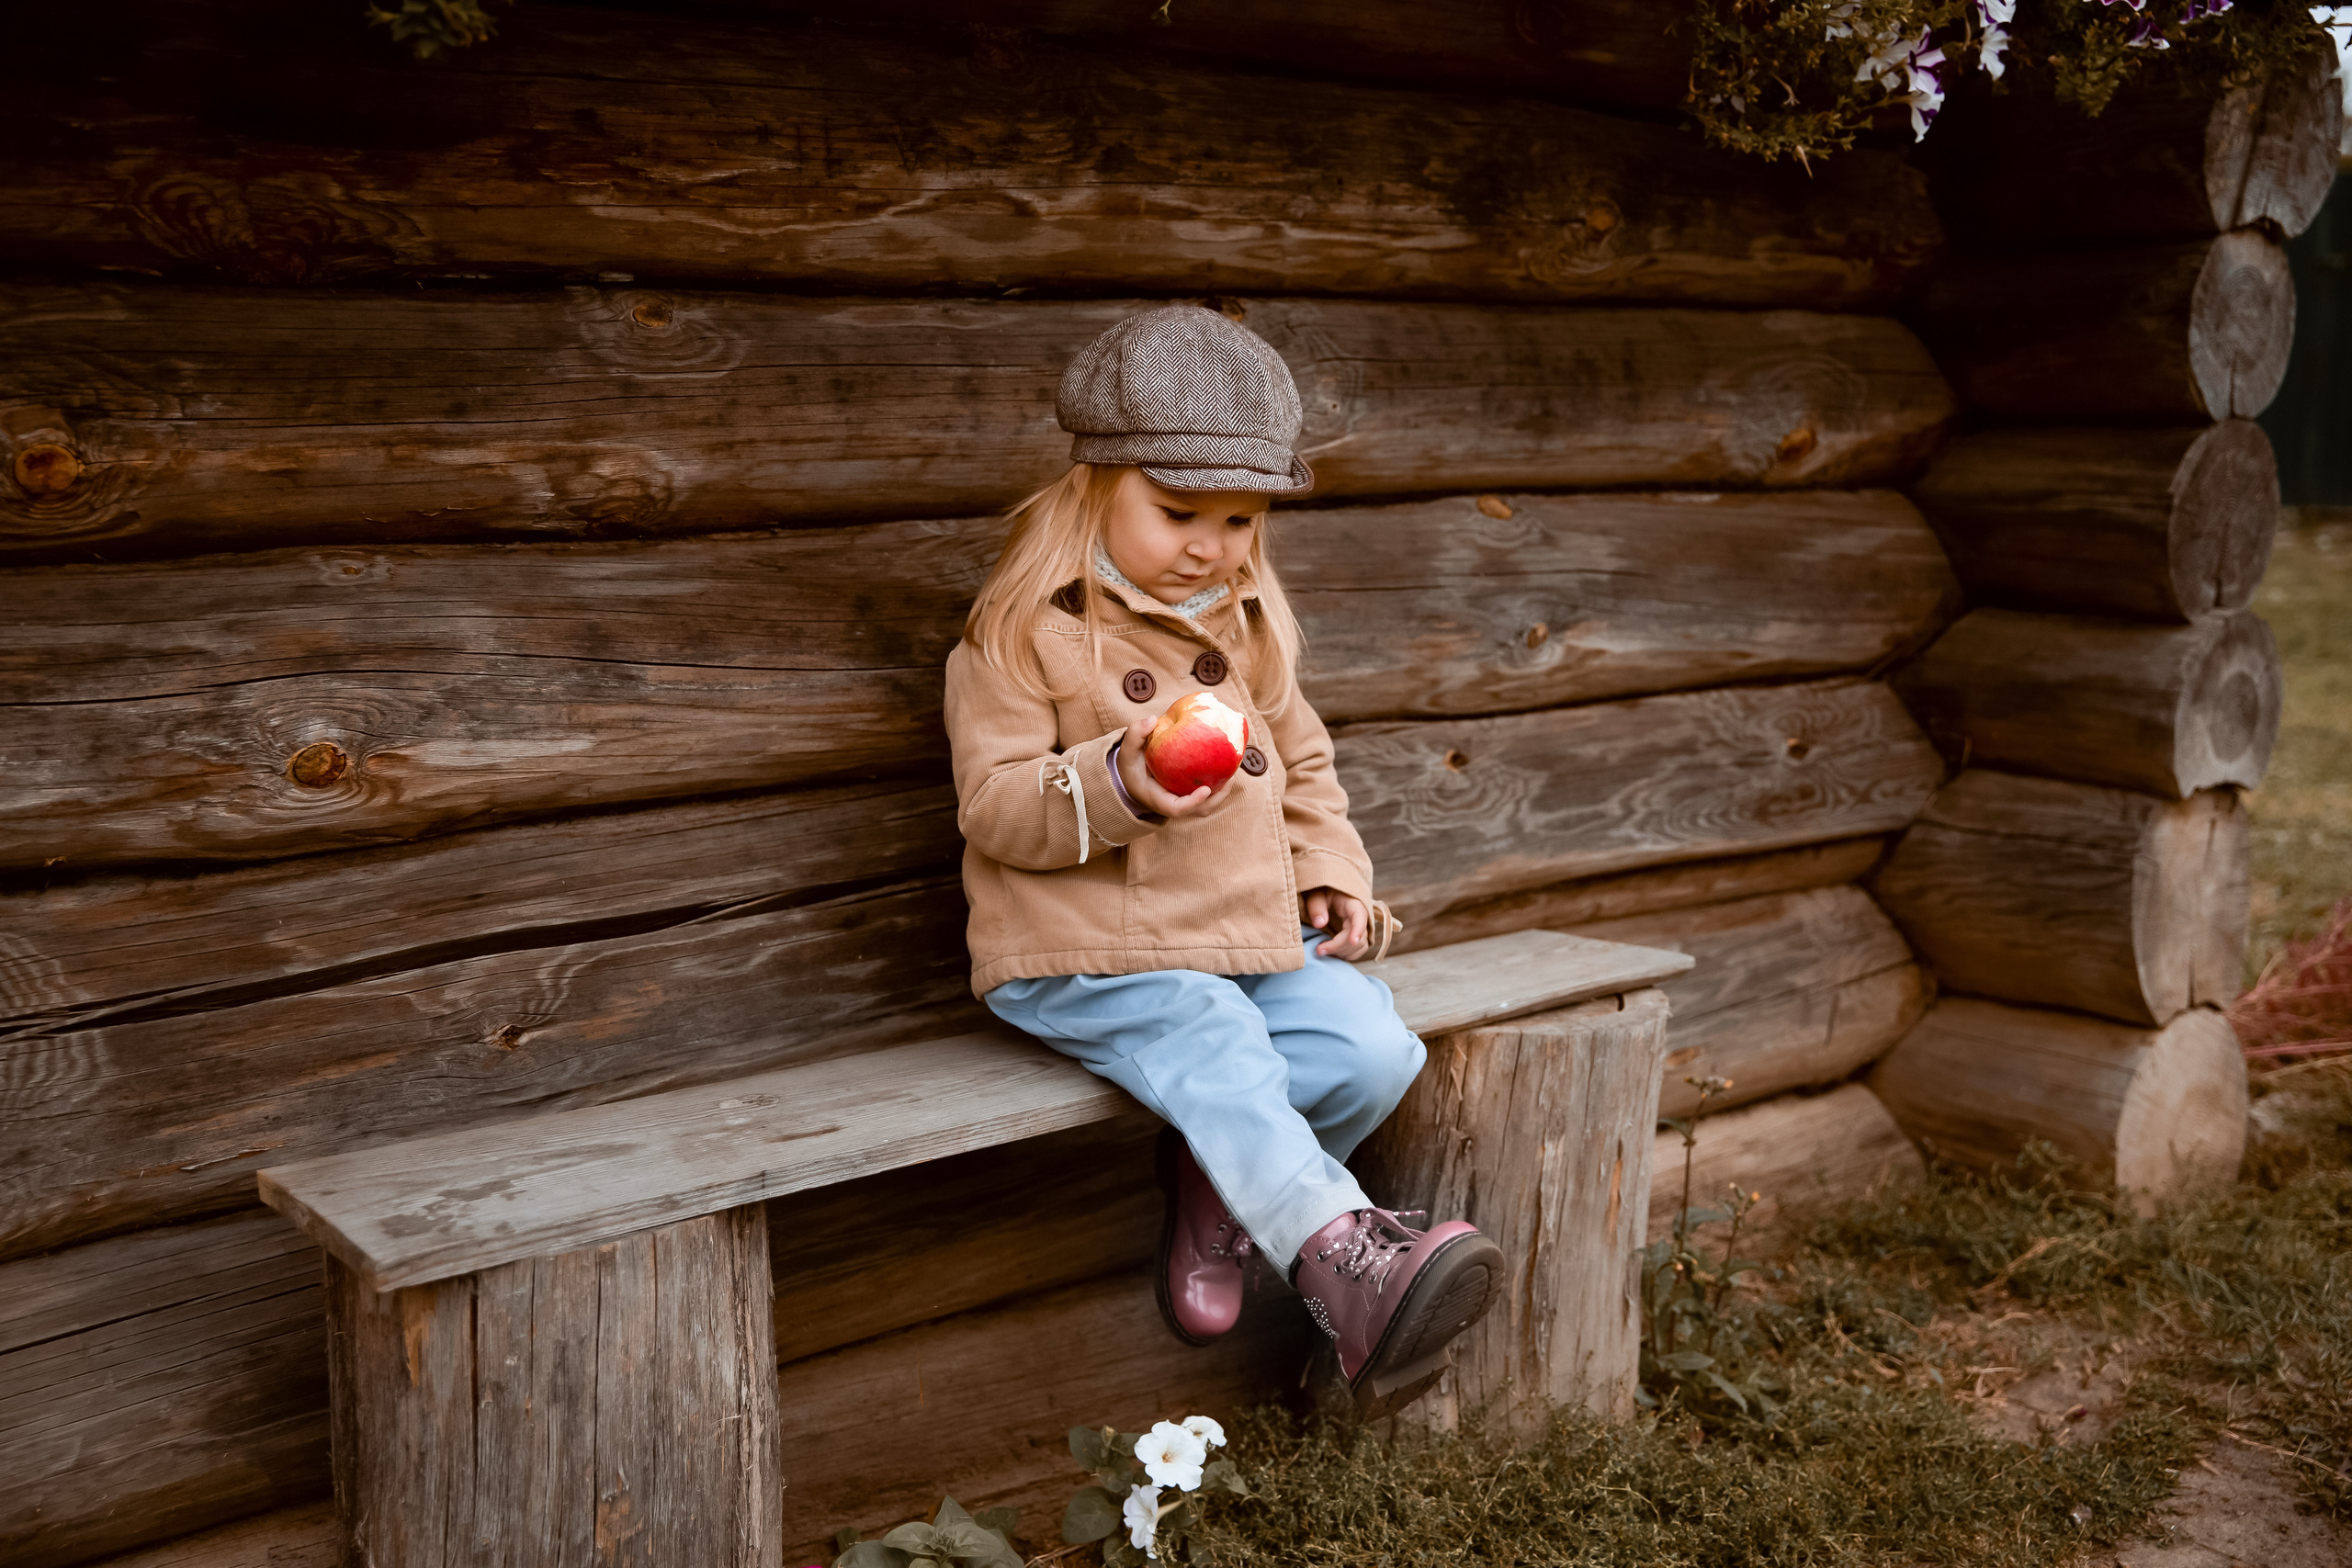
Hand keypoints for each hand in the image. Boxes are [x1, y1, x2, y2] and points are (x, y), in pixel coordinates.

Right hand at [1118, 711, 1240, 818]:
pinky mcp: (1190, 793)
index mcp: (1158, 799)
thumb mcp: (1127, 751)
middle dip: (1217, 798)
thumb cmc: (1131, 766)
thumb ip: (1135, 734)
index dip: (1193, 802)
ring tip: (1233, 771)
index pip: (1177, 808)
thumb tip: (1152, 720)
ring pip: (1209, 803)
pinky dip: (1219, 781)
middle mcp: (1174, 803)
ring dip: (1222, 791)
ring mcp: (1184, 800)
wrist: (1132, 777)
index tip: (1206, 789)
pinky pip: (1209, 792)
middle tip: (1230, 779)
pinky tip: (1227, 762)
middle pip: (1200, 810)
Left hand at [1301, 887, 1372, 959]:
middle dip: (1340, 946)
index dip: (1358, 930)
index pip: (1360, 917)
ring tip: (1324, 951)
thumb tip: (1320, 924)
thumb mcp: (1315, 895)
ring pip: (1361, 946)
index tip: (1353, 941)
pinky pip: (1358, 949)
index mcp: (1352, 902)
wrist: (1325, 895)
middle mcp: (1361, 916)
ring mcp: (1360, 927)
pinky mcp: (1357, 935)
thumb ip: (1317, 908)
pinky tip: (1333, 954)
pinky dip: (1347, 955)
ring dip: (1344, 953)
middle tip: (1319, 950)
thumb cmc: (1320, 892)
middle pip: (1360, 936)